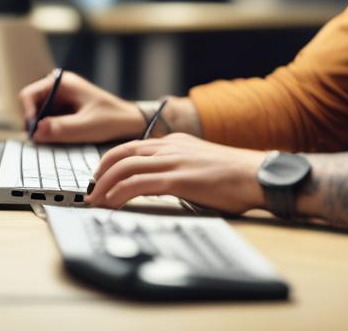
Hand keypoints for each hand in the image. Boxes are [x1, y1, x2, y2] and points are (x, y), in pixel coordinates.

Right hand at [18, 71, 142, 143]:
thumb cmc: (113, 119)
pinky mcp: (65, 112)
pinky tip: (61, 139)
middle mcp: (59, 89)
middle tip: (42, 140)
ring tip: (54, 141)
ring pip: (39, 116)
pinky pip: (49, 121)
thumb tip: (36, 131)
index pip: (29, 94)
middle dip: (34, 123)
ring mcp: (61, 100)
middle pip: (32, 106)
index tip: (33, 131)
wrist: (131, 123)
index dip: (27, 113)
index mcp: (62, 83)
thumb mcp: (87, 126)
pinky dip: (50, 131)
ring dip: (42, 129)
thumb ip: (61, 128)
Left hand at [86, 133, 266, 213]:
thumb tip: (160, 184)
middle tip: (90, 192)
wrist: (257, 175)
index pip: (131, 147)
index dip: (110, 162)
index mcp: (175, 142)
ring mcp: (173, 160)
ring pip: (124, 167)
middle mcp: (170, 147)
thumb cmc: (235, 176)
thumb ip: (178, 168)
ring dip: (104, 186)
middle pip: (121, 153)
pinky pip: (137, 184)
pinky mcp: (177, 179)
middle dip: (99, 173)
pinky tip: (111, 205)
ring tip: (95, 202)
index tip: (99, 178)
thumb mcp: (200, 163)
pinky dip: (118, 193)